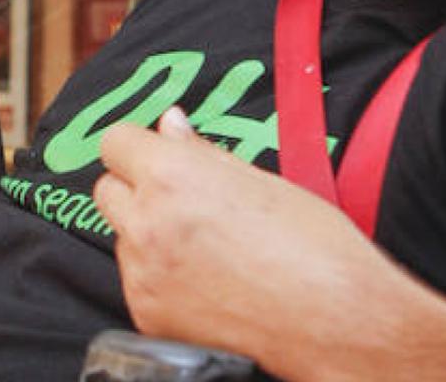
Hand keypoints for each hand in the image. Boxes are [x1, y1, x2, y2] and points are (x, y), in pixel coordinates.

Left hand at [96, 111, 445, 381]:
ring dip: (149, 237)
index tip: (161, 160)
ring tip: (208, 251)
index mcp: (173, 176)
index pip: (115, 142)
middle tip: (184, 205)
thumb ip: (201, 152)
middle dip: (136, 191)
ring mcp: (143, 275)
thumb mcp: (260, 181)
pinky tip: (208, 285)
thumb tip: (169, 122)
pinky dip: (161, 282)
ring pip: (123, 239)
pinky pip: (138, 283)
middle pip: (107, 190)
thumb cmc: (314, 245)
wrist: (338, 323)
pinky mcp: (148, 317)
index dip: (140, 149)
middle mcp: (147, 223)